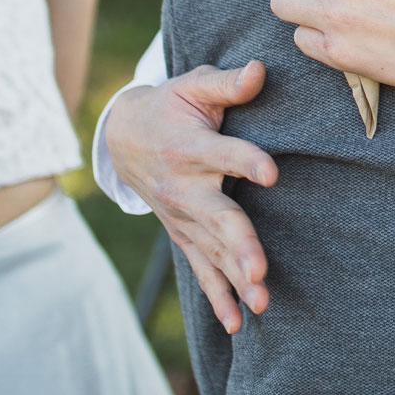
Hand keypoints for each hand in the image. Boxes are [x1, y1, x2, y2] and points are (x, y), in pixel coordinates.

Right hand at [104, 63, 277, 333]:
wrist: (123, 138)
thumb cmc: (171, 106)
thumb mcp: (193, 86)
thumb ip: (226, 83)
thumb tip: (260, 70)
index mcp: (190, 147)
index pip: (224, 155)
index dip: (247, 161)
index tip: (271, 173)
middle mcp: (185, 188)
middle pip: (217, 218)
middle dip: (239, 244)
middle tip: (260, 270)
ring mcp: (183, 217)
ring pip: (213, 252)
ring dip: (235, 279)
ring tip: (261, 302)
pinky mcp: (184, 235)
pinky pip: (202, 270)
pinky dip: (219, 298)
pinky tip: (239, 324)